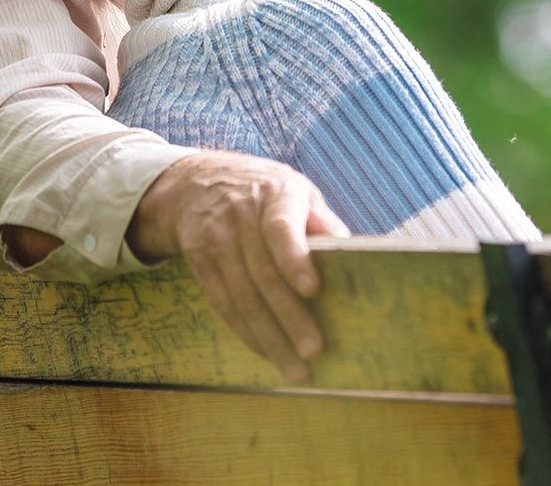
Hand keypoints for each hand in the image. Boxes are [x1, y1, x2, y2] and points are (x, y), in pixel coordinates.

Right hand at [127, 150, 349, 382]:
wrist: (199, 182)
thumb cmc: (268, 194)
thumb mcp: (298, 192)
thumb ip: (323, 223)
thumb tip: (352, 252)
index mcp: (275, 194)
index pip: (281, 227)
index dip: (294, 258)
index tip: (313, 290)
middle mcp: (241, 216)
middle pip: (263, 273)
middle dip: (289, 317)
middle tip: (312, 351)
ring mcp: (215, 238)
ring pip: (242, 295)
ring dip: (268, 336)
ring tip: (294, 368)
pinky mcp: (198, 259)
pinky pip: (222, 302)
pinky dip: (245, 331)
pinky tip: (265, 352)